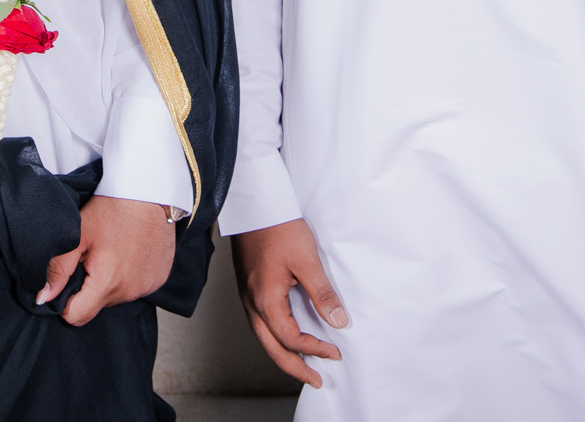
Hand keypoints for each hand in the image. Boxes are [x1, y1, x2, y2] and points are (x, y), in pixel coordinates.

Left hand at [38, 195, 176, 326]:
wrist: (150, 190)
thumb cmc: (113, 208)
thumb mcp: (78, 233)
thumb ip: (58, 268)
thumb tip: (43, 296)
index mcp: (108, 283)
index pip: (76, 317)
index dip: (64, 302)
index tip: (68, 277)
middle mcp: (130, 291)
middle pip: (96, 306)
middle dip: (88, 288)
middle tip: (90, 256)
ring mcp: (147, 286)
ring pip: (116, 297)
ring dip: (109, 282)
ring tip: (111, 251)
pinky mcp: (159, 279)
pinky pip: (135, 288)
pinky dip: (128, 276)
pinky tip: (128, 252)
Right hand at [232, 218, 345, 388]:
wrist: (256, 205)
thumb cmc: (279, 228)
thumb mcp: (307, 261)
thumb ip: (322, 294)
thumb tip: (338, 322)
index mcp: (265, 300)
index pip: (291, 339)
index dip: (314, 350)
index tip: (334, 352)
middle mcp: (252, 303)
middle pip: (272, 348)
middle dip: (295, 367)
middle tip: (315, 379)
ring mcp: (247, 296)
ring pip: (264, 337)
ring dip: (284, 354)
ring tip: (303, 363)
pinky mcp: (248, 287)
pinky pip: (260, 323)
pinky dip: (275, 337)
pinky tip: (287, 335)